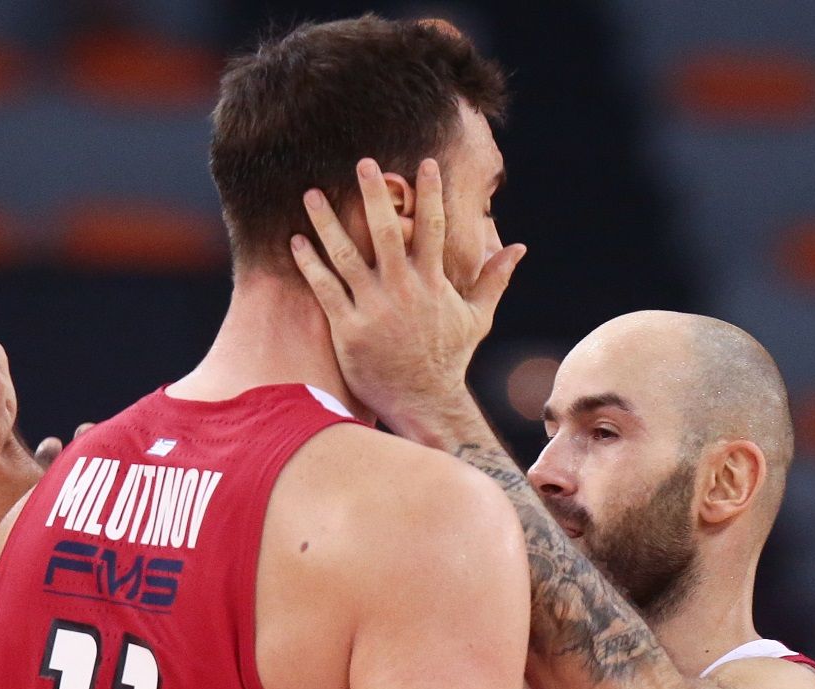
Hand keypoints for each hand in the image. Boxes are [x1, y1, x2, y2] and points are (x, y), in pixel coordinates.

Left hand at [288, 157, 525, 444]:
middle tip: (362, 161)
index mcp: (434, 283)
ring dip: (327, 222)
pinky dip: (310, 264)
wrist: (425, 402)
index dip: (430, 193)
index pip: (433, 228)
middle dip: (374, 194)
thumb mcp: (477, 318)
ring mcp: (375, 309)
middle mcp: (404, 290)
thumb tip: (518, 248)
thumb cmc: (449, 360)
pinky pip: (325, 289)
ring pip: (346, 256)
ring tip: (311, 194)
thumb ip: (494, 279)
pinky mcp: (349, 329)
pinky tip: (296, 241)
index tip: (425, 162)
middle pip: (385, 231)